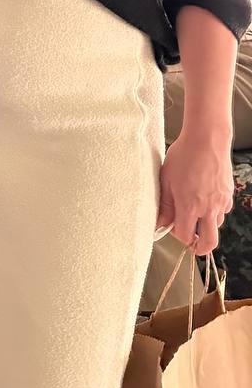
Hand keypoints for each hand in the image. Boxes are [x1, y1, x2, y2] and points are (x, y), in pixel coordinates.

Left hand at [157, 127, 234, 254]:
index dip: (178, 236)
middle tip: (193, 244)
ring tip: (196, 213)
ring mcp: (220, 202)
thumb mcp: (166, 178)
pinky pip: (223, 211)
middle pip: (209, 242)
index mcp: (189, 206)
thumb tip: (160, 223)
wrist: (207, 139)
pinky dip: (215, 211)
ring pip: (216, 226)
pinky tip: (206, 200)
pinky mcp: (228, 195)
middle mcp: (208, 208)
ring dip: (206, 226)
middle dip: (200, 248)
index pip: (185, 236)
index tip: (172, 228)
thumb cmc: (184, 155)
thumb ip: (164, 204)